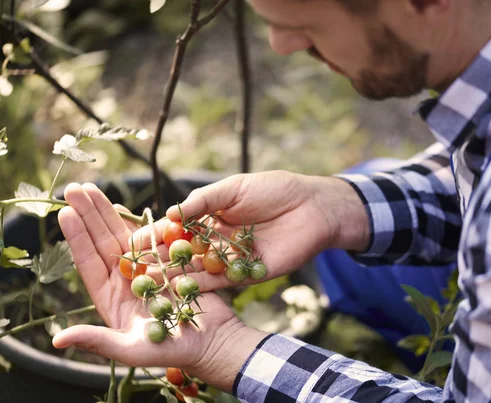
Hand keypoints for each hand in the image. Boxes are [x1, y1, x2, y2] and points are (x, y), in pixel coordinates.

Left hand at [55, 183, 265, 390]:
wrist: (213, 341)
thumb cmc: (174, 351)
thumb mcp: (132, 349)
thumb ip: (98, 341)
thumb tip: (58, 340)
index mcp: (112, 299)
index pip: (90, 263)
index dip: (77, 237)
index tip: (65, 212)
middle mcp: (125, 281)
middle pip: (102, 242)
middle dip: (88, 214)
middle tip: (75, 188)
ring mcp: (147, 270)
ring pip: (123, 235)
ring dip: (108, 212)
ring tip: (92, 188)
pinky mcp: (168, 263)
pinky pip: (150, 238)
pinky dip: (139, 221)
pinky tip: (125, 205)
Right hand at [133, 171, 369, 290]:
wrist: (312, 207)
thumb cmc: (274, 190)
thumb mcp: (233, 189)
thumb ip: (202, 201)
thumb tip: (169, 214)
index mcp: (210, 217)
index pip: (175, 229)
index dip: (154, 236)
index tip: (131, 244)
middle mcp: (215, 240)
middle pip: (181, 253)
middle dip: (157, 261)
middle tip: (131, 271)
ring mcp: (229, 259)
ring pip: (196, 270)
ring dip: (173, 277)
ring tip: (148, 285)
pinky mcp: (245, 274)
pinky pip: (219, 282)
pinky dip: (200, 286)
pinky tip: (180, 290)